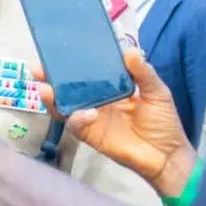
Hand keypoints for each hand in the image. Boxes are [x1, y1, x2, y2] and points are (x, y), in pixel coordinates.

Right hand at [35, 48, 196, 196]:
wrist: (167, 155)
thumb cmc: (163, 122)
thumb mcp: (156, 92)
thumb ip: (143, 72)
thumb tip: (128, 50)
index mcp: (109, 87)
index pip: (86, 72)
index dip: (71, 63)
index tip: (58, 51)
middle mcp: (95, 100)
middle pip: (67, 88)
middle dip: (50, 78)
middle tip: (38, 70)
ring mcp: (90, 117)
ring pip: (64, 106)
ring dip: (52, 98)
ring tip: (46, 90)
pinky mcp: (90, 135)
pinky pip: (75, 125)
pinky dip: (77, 118)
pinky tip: (87, 113)